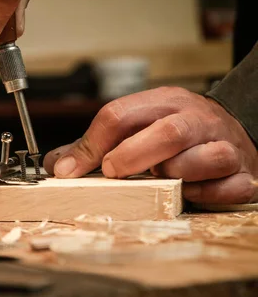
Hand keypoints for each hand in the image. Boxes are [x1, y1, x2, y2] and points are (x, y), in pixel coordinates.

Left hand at [44, 87, 257, 203]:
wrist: (233, 129)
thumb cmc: (179, 129)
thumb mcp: (141, 123)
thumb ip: (99, 144)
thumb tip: (58, 164)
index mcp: (165, 102)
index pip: (122, 114)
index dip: (93, 143)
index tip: (72, 169)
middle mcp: (197, 119)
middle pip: (167, 132)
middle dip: (134, 155)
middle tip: (112, 172)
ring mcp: (224, 145)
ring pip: (206, 158)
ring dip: (177, 175)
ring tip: (162, 179)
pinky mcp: (244, 173)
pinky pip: (228, 187)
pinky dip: (207, 194)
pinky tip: (191, 193)